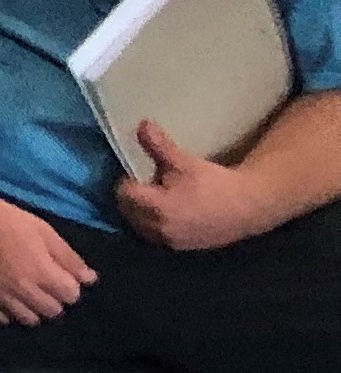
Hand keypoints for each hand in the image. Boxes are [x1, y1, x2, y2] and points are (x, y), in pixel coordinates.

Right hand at [0, 179, 93, 324]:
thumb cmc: (5, 219)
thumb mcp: (43, 230)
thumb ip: (68, 257)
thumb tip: (90, 279)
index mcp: (43, 274)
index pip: (71, 296)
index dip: (70, 285)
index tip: (62, 275)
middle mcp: (24, 292)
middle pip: (53, 311)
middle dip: (55, 298)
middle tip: (46, 283)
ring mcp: (1, 298)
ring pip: (29, 320)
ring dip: (34, 308)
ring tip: (28, 293)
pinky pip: (3, 318)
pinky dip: (9, 312)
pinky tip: (8, 297)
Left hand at [115, 122, 267, 251]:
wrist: (248, 208)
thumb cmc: (214, 183)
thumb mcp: (184, 162)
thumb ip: (158, 145)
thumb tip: (141, 124)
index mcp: (157, 208)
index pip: (124, 194)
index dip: (128, 180)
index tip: (137, 172)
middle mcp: (160, 229)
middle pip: (128, 211)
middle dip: (132, 196)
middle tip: (146, 183)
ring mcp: (171, 242)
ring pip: (140, 226)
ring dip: (141, 212)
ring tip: (158, 197)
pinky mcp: (181, 248)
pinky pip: (155, 236)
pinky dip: (155, 224)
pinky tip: (169, 212)